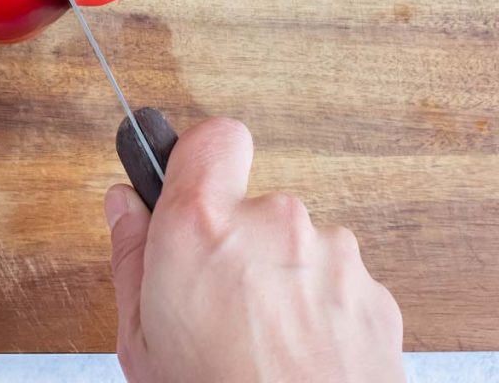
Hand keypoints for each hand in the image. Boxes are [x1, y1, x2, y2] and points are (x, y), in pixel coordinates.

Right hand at [106, 118, 404, 382]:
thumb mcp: (139, 342)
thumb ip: (131, 256)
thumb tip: (124, 205)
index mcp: (201, 227)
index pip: (212, 137)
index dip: (199, 161)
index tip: (188, 191)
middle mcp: (273, 224)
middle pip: (253, 205)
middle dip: (238, 244)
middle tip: (217, 307)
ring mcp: (332, 256)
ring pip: (298, 247)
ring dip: (283, 282)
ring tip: (262, 347)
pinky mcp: (375, 293)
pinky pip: (337, 284)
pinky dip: (322, 314)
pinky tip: (299, 360)